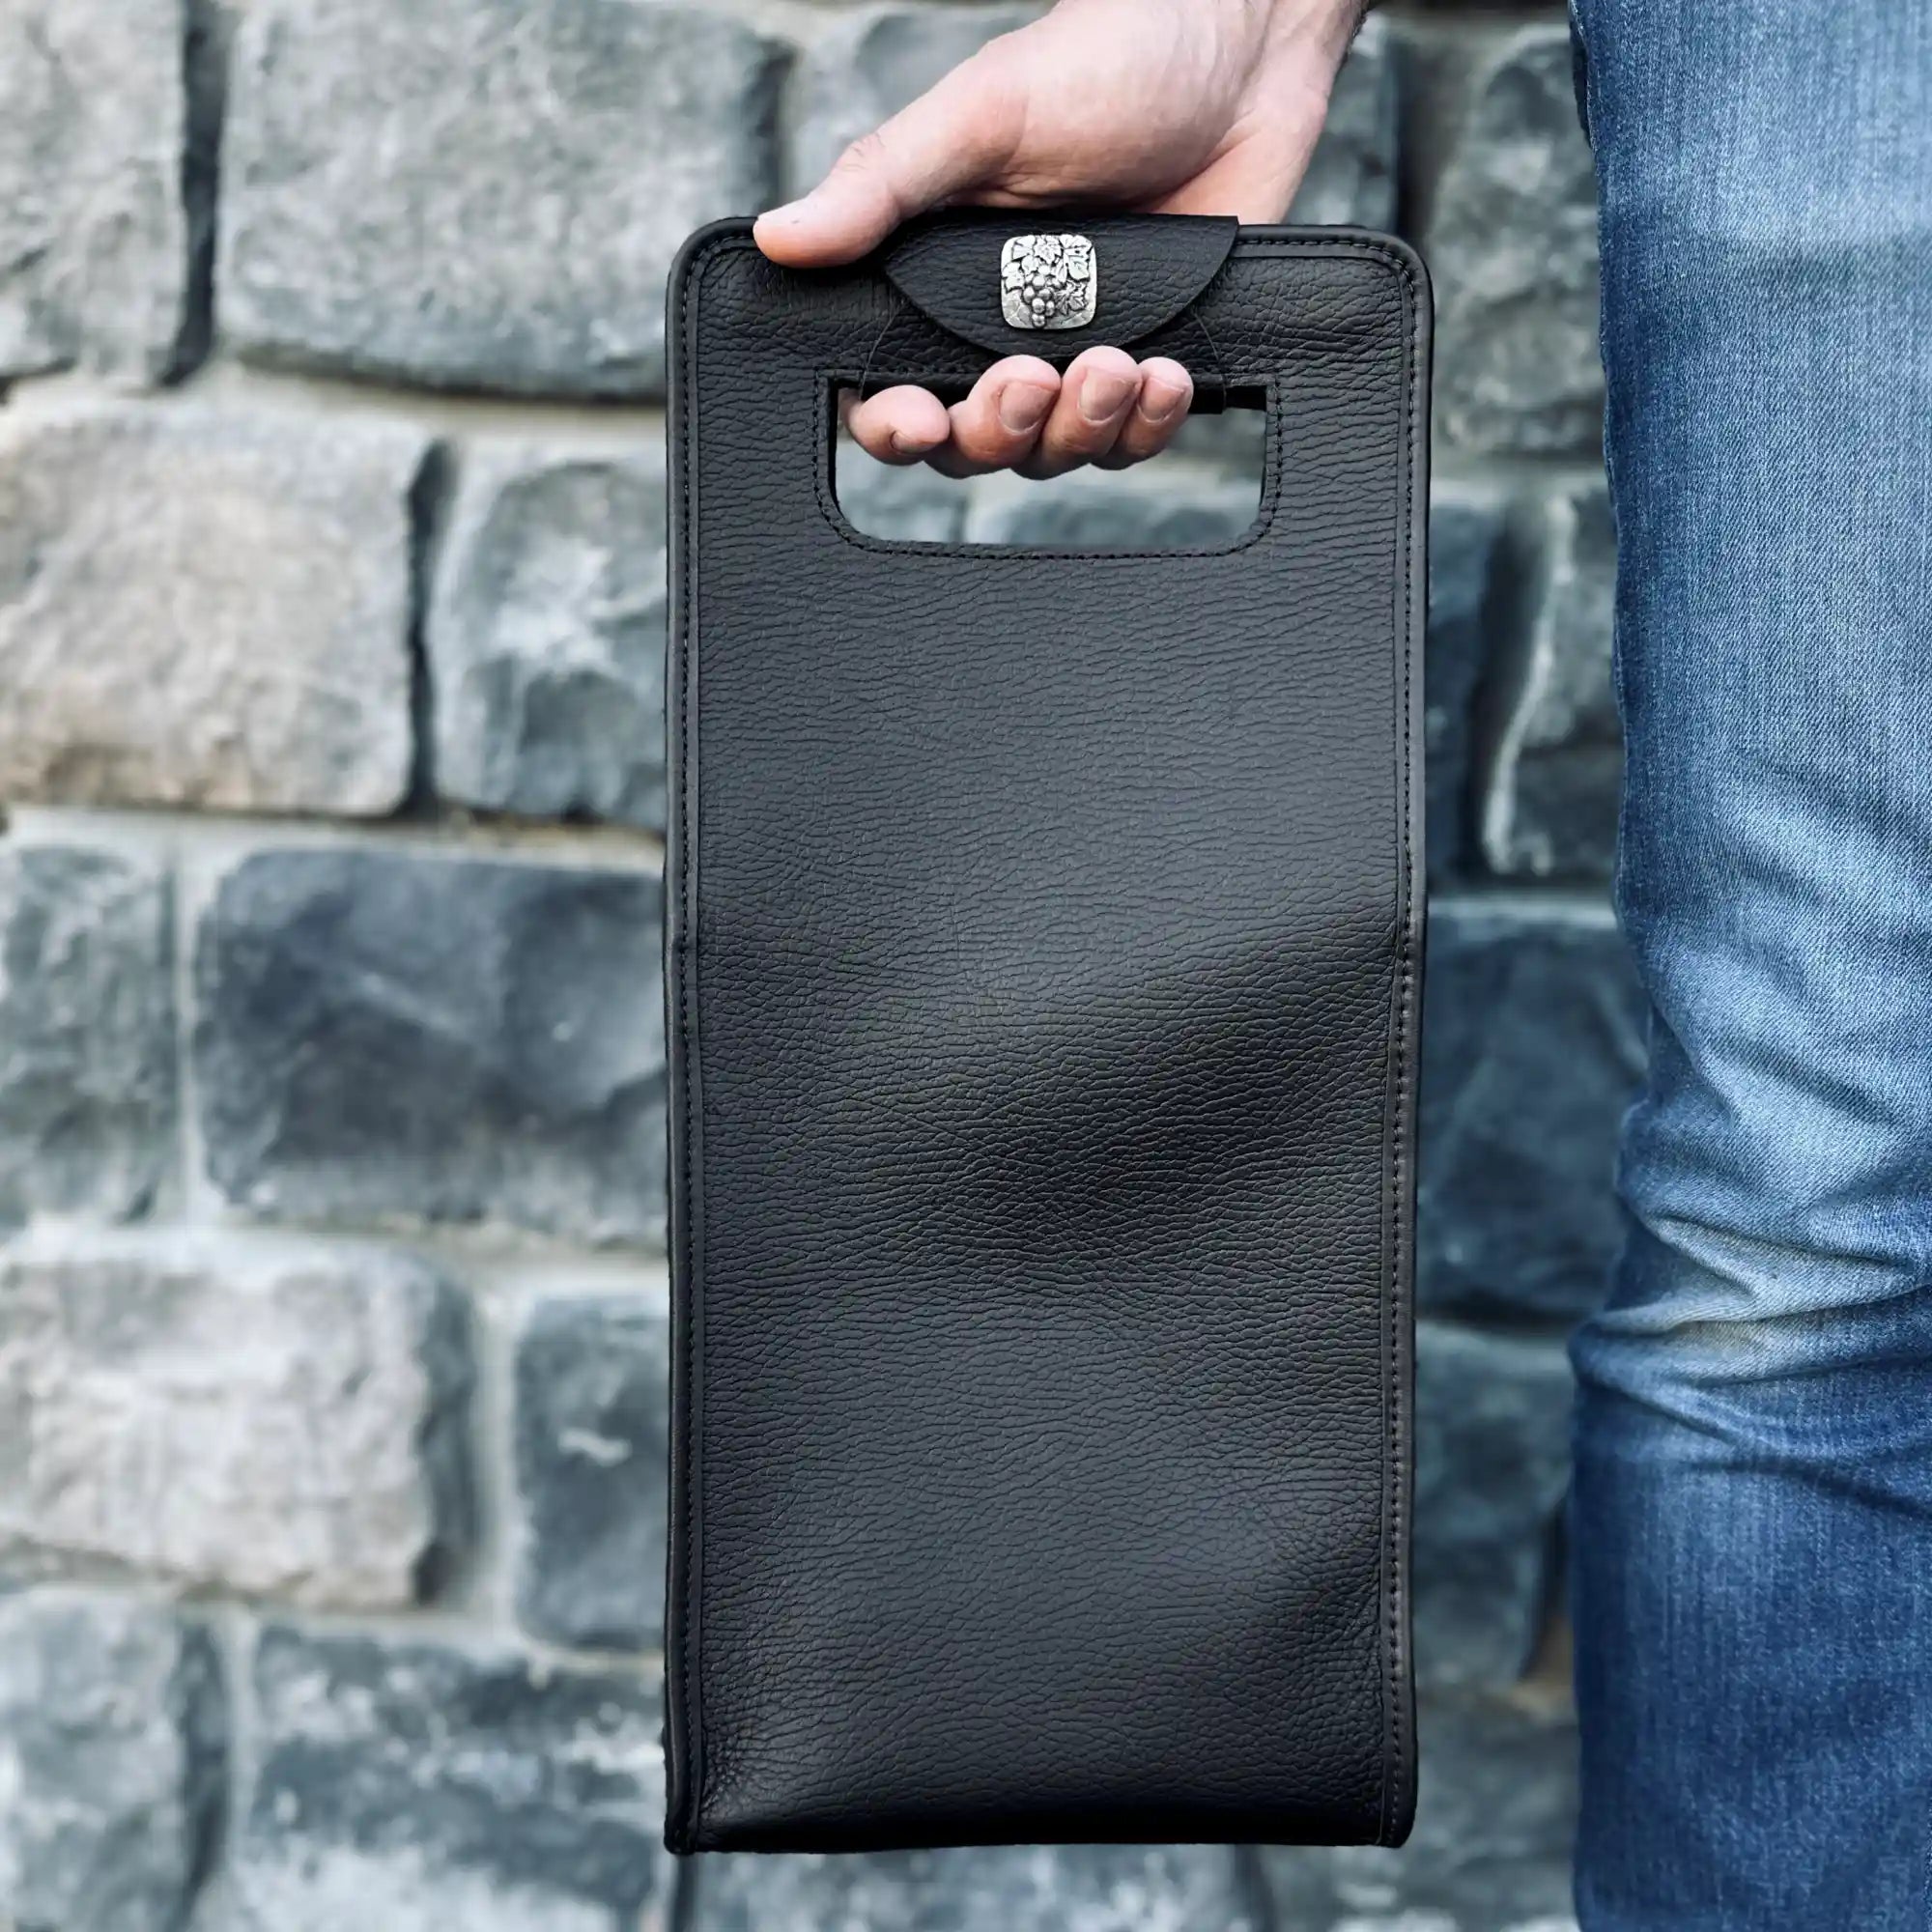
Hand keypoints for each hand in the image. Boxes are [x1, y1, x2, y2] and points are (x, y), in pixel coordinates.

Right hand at [755, 0, 1366, 475]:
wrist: (1239, 50)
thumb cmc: (1106, 63)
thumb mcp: (979, 118)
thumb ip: (881, 189)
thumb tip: (782, 237)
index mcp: (935, 279)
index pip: (890, 388)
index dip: (896, 426)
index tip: (923, 420)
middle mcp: (1000, 329)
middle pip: (973, 444)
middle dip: (1000, 429)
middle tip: (1034, 375)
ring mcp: (1077, 351)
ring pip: (1054, 451)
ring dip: (1081, 428)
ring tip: (1116, 363)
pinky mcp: (1151, 361)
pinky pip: (1135, 438)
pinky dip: (1148, 425)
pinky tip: (1164, 376)